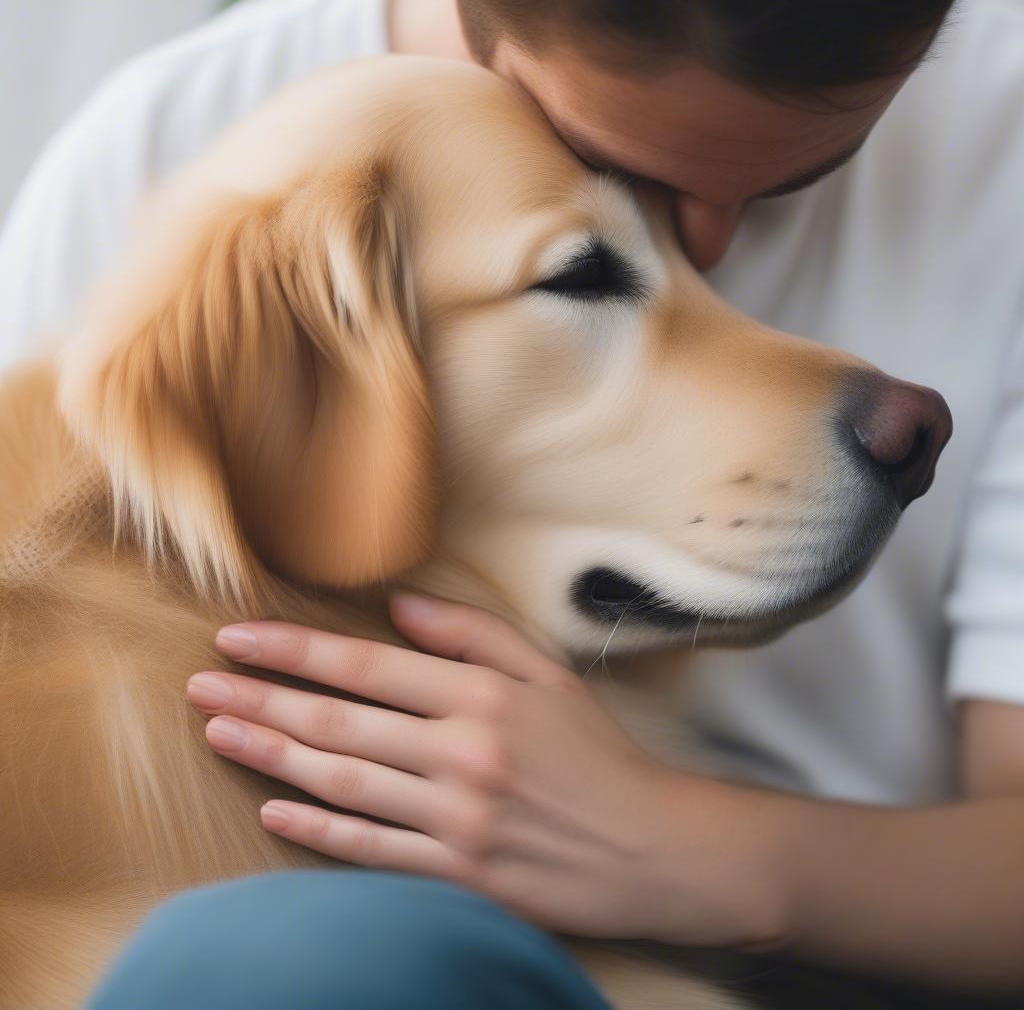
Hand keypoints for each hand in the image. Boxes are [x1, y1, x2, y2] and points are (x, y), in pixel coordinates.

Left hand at [186, 594, 780, 944]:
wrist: (652, 846)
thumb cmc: (599, 752)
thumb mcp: (549, 672)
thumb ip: (473, 633)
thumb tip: (399, 607)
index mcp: (482, 697)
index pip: (364, 666)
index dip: (292, 650)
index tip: (236, 639)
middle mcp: (461, 755)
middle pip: (337, 722)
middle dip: (259, 700)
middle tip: (200, 686)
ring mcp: (456, 820)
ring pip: (341, 783)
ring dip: (270, 756)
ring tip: (218, 733)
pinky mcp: (458, 874)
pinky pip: (371, 851)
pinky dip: (317, 829)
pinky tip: (273, 808)